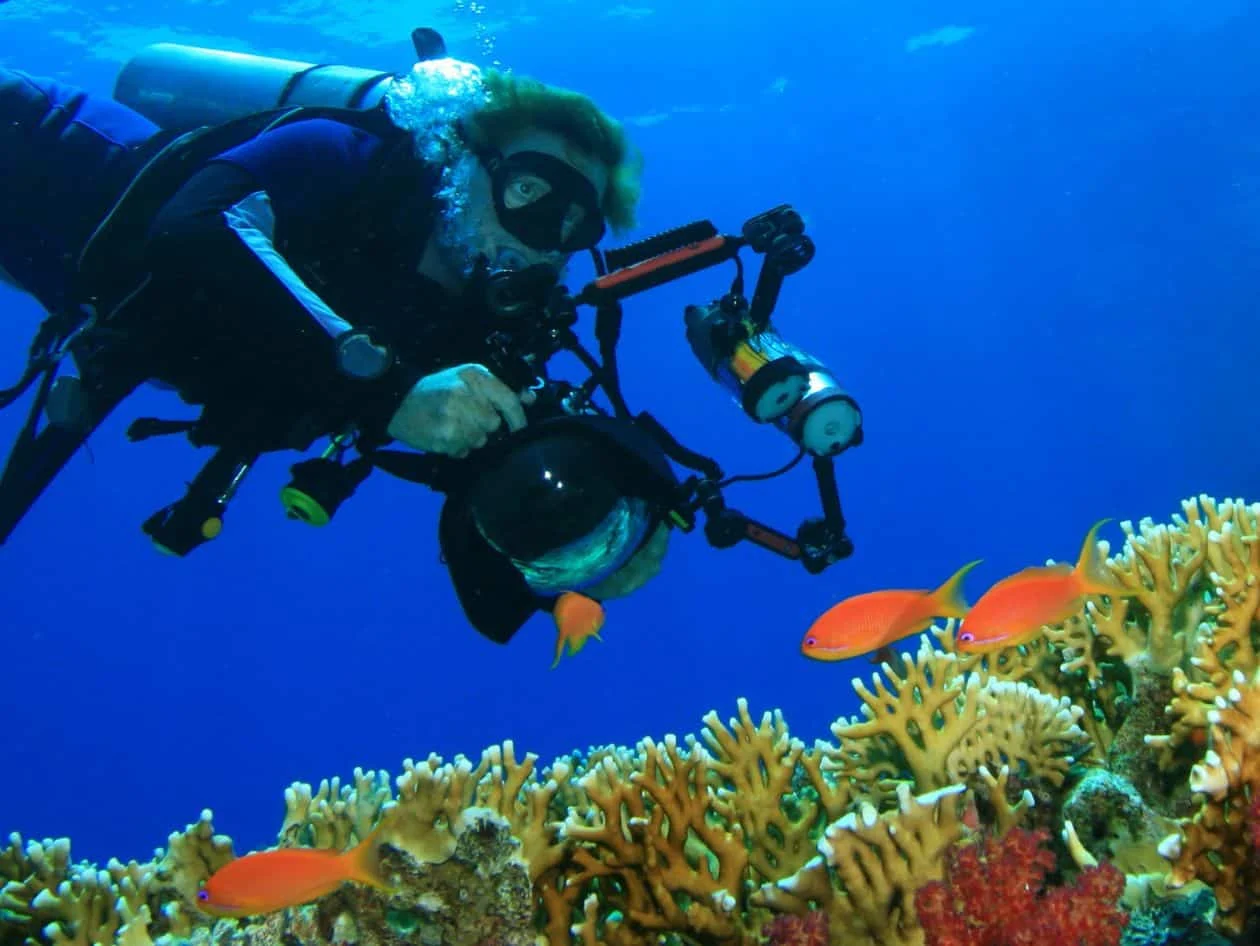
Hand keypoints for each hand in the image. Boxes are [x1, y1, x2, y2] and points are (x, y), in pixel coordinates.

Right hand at [386, 363, 535, 457]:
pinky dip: (457, 447)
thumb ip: (499, 388)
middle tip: (465, 420)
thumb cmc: (437, 389)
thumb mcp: (467, 378)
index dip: (518, 418)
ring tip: (452, 427)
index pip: (508, 399)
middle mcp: (465, 393)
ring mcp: (453, 416)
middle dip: (484, 427)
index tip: (519, 429)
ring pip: (479, 439)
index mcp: (474, 376)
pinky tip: (444, 435)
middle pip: (493, 423)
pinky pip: (463, 449)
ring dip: (470, 439)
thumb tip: (530, 399)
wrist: (398, 401)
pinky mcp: (443, 435)